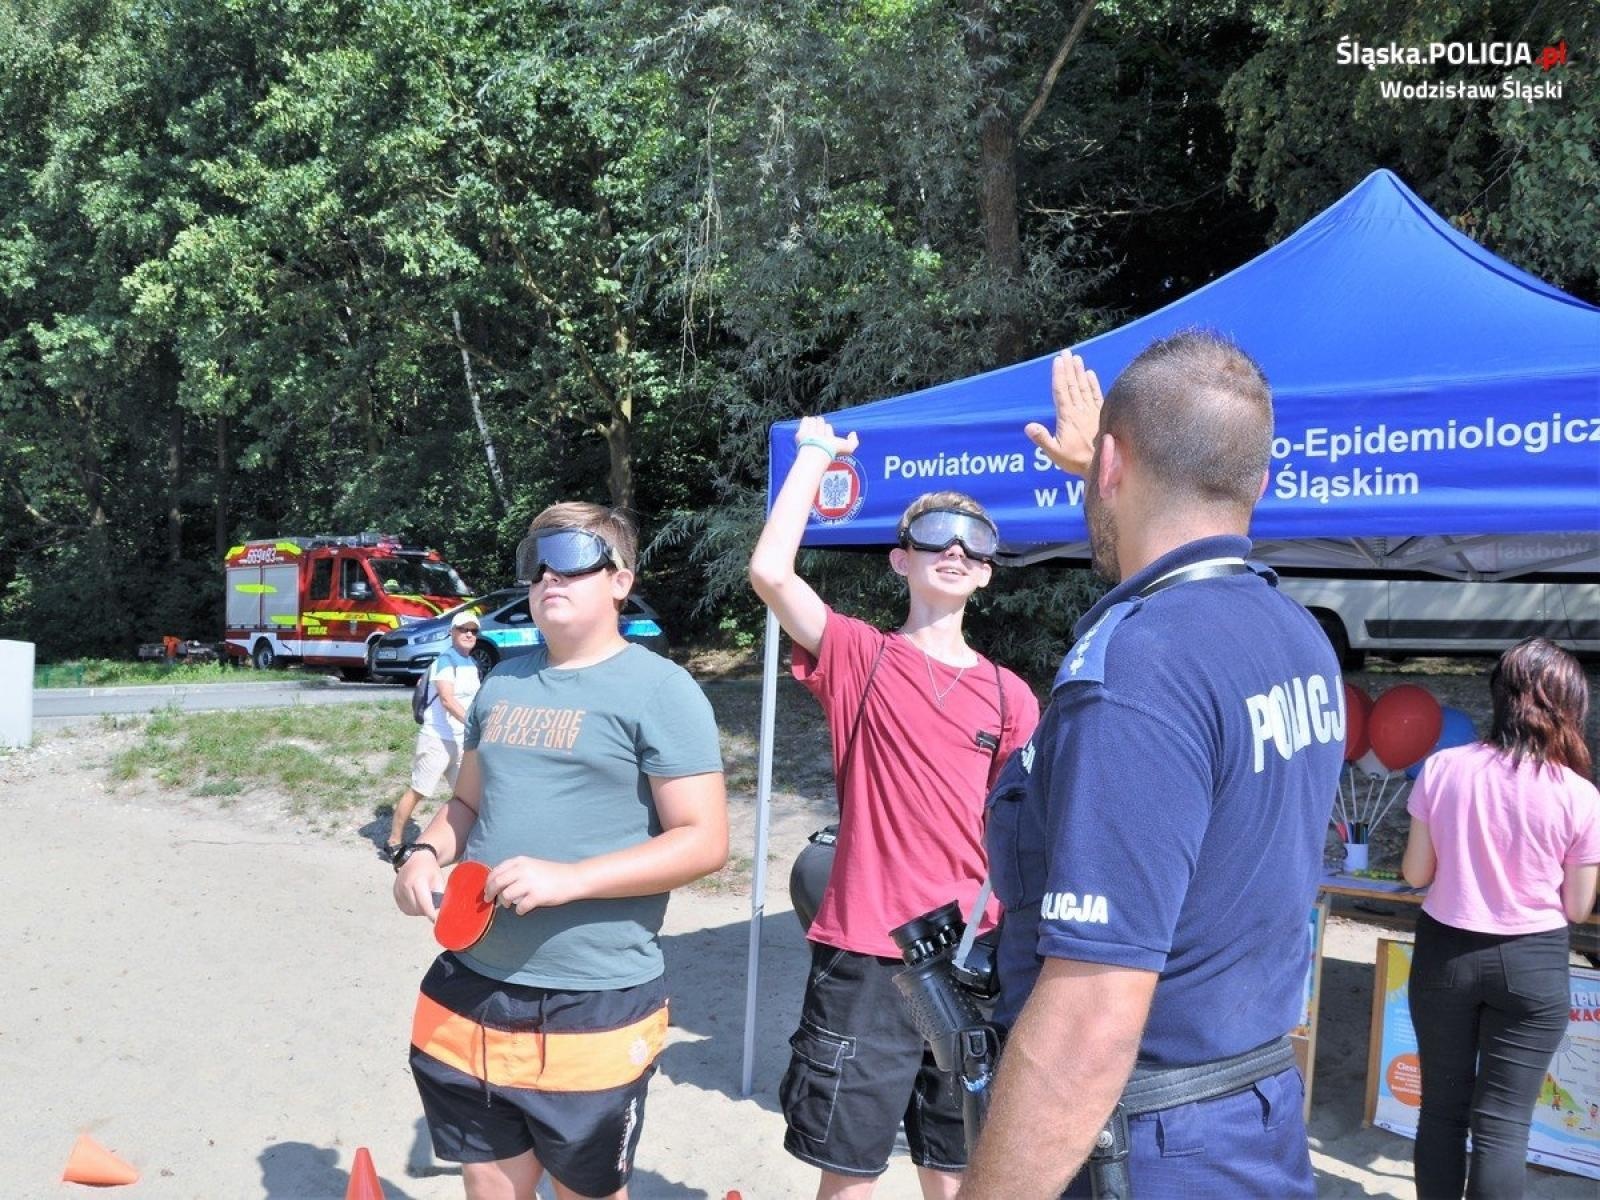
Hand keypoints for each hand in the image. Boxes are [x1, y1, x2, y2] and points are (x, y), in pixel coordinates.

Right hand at [393, 855, 442, 920]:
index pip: (424, 903)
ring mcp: (398, 891)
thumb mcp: (439, 880)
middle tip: (434, 903)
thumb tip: (441, 913)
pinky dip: (413, 908)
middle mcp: (405, 887)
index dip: (431, 914)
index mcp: (417, 882)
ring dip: (420, 910)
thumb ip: (440, 896)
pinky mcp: (395, 894)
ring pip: (411, 911)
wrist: (416, 858)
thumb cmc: (430, 869)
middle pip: (417, 909)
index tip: (437, 921)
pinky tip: (418, 900)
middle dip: (427, 910)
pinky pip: (405, 909)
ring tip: (425, 899)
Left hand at [484, 856, 581, 914]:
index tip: (487, 890)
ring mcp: (530, 883)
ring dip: (505, 903)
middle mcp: (523, 870)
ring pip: (506, 896)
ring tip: (510, 905)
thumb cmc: (551, 873)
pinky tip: (523, 909)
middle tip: (489, 901)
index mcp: (520, 861)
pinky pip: (520, 907)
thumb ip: (515, 871)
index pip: (495, 871)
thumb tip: (496, 884)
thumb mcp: (531, 865)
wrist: (572, 878)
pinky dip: (519, 911)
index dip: (488, 883)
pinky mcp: (537, 896)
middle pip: (497, 883)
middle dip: (490, 894)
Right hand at [794, 415, 858, 458]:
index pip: (828, 428)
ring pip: (813, 422)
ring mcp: (810, 435)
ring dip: (814, 423)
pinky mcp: (801, 433)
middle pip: (820, 423)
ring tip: (814, 425)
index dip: (828, 430)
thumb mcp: (848, 448)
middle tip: (820, 428)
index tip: (827, 434)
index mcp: (828, 440)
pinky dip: (807, 421)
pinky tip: (808, 421)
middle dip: (820, 424)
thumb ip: (854, 441)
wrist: (817, 451)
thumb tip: (852, 433)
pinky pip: (805, 421)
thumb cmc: (832, 450)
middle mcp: (819, 437)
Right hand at [1025, 352, 1101, 477]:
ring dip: (1080, 372)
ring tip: (1077, 358)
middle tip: (1066, 352)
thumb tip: (1028, 426)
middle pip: (1073, 385)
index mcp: (1067, 417)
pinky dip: (1094, 384)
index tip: (1058, 361)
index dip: (1059, 375)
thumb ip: (1042, 439)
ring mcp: (1092, 412)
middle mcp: (1080, 411)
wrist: (1105, 464)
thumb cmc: (1078, 461)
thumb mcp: (1056, 454)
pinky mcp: (1103, 415)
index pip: (1061, 392)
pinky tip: (1091, 374)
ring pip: (1084, 388)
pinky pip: (1097, 396)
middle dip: (1069, 368)